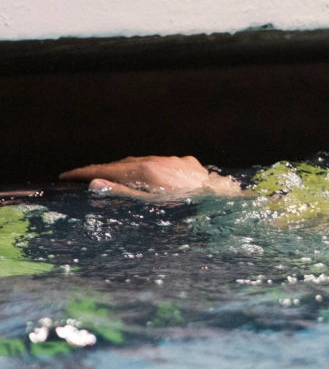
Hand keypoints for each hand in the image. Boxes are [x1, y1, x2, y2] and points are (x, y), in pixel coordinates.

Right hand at [59, 156, 243, 198]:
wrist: (221, 201)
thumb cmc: (186, 209)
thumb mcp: (150, 205)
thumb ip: (122, 194)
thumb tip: (95, 183)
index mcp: (146, 170)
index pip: (107, 169)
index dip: (85, 172)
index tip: (67, 176)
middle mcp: (159, 160)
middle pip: (125, 163)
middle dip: (106, 170)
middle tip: (89, 178)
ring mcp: (175, 160)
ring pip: (146, 161)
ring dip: (131, 169)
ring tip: (120, 179)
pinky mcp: (189, 163)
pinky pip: (167, 164)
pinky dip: (156, 170)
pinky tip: (156, 180)